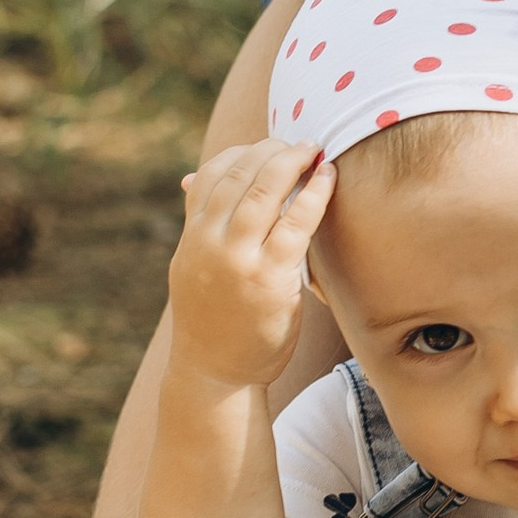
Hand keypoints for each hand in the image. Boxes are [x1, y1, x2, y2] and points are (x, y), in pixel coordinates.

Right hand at [168, 138, 334, 388]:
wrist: (215, 374)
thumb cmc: (213, 319)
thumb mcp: (195, 266)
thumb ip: (202, 224)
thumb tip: (189, 180)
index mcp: (191, 238)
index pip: (208, 176)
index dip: (239, 153)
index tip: (264, 145)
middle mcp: (208, 243)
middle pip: (237, 176)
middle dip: (270, 151)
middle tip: (298, 143)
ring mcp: (237, 260)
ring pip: (262, 192)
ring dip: (291, 163)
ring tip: (313, 151)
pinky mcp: (269, 278)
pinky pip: (296, 224)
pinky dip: (314, 195)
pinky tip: (328, 178)